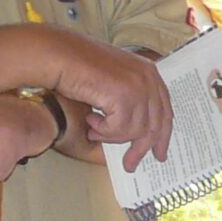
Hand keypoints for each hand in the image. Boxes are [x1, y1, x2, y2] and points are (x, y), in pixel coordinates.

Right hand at [45, 35, 173, 167]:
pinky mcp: (125, 95)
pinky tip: (90, 118)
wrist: (57, 55)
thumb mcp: (112, 83)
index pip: (164, 112)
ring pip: (135, 130)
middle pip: (155, 125)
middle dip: (140, 148)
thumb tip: (139, 136)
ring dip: (111, 135)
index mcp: (149, 73)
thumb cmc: (77, 67)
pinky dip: (103, 130)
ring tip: (93, 127)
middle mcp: (148, 78)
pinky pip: (119, 129)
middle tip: (130, 165)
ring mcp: (138, 86)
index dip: (162, 136)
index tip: (158, 154)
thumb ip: (129, 102)